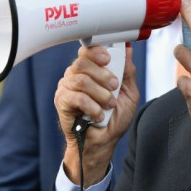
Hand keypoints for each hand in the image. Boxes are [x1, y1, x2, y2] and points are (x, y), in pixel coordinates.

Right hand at [54, 44, 139, 185]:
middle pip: (83, 62)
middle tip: (114, 87)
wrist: (104, 140)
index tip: (108, 59)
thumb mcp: (129, 92)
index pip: (88, 50)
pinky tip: (99, 115)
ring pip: (80, 80)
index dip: (97, 52)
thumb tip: (128, 49)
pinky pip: (76, 97)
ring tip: (110, 105)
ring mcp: (67, 87)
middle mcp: (76, 74)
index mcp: (92, 69)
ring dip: (100, 93)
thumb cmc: (115, 116)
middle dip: (103, 74)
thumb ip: (127, 71)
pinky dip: (92, 107)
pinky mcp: (61, 101)